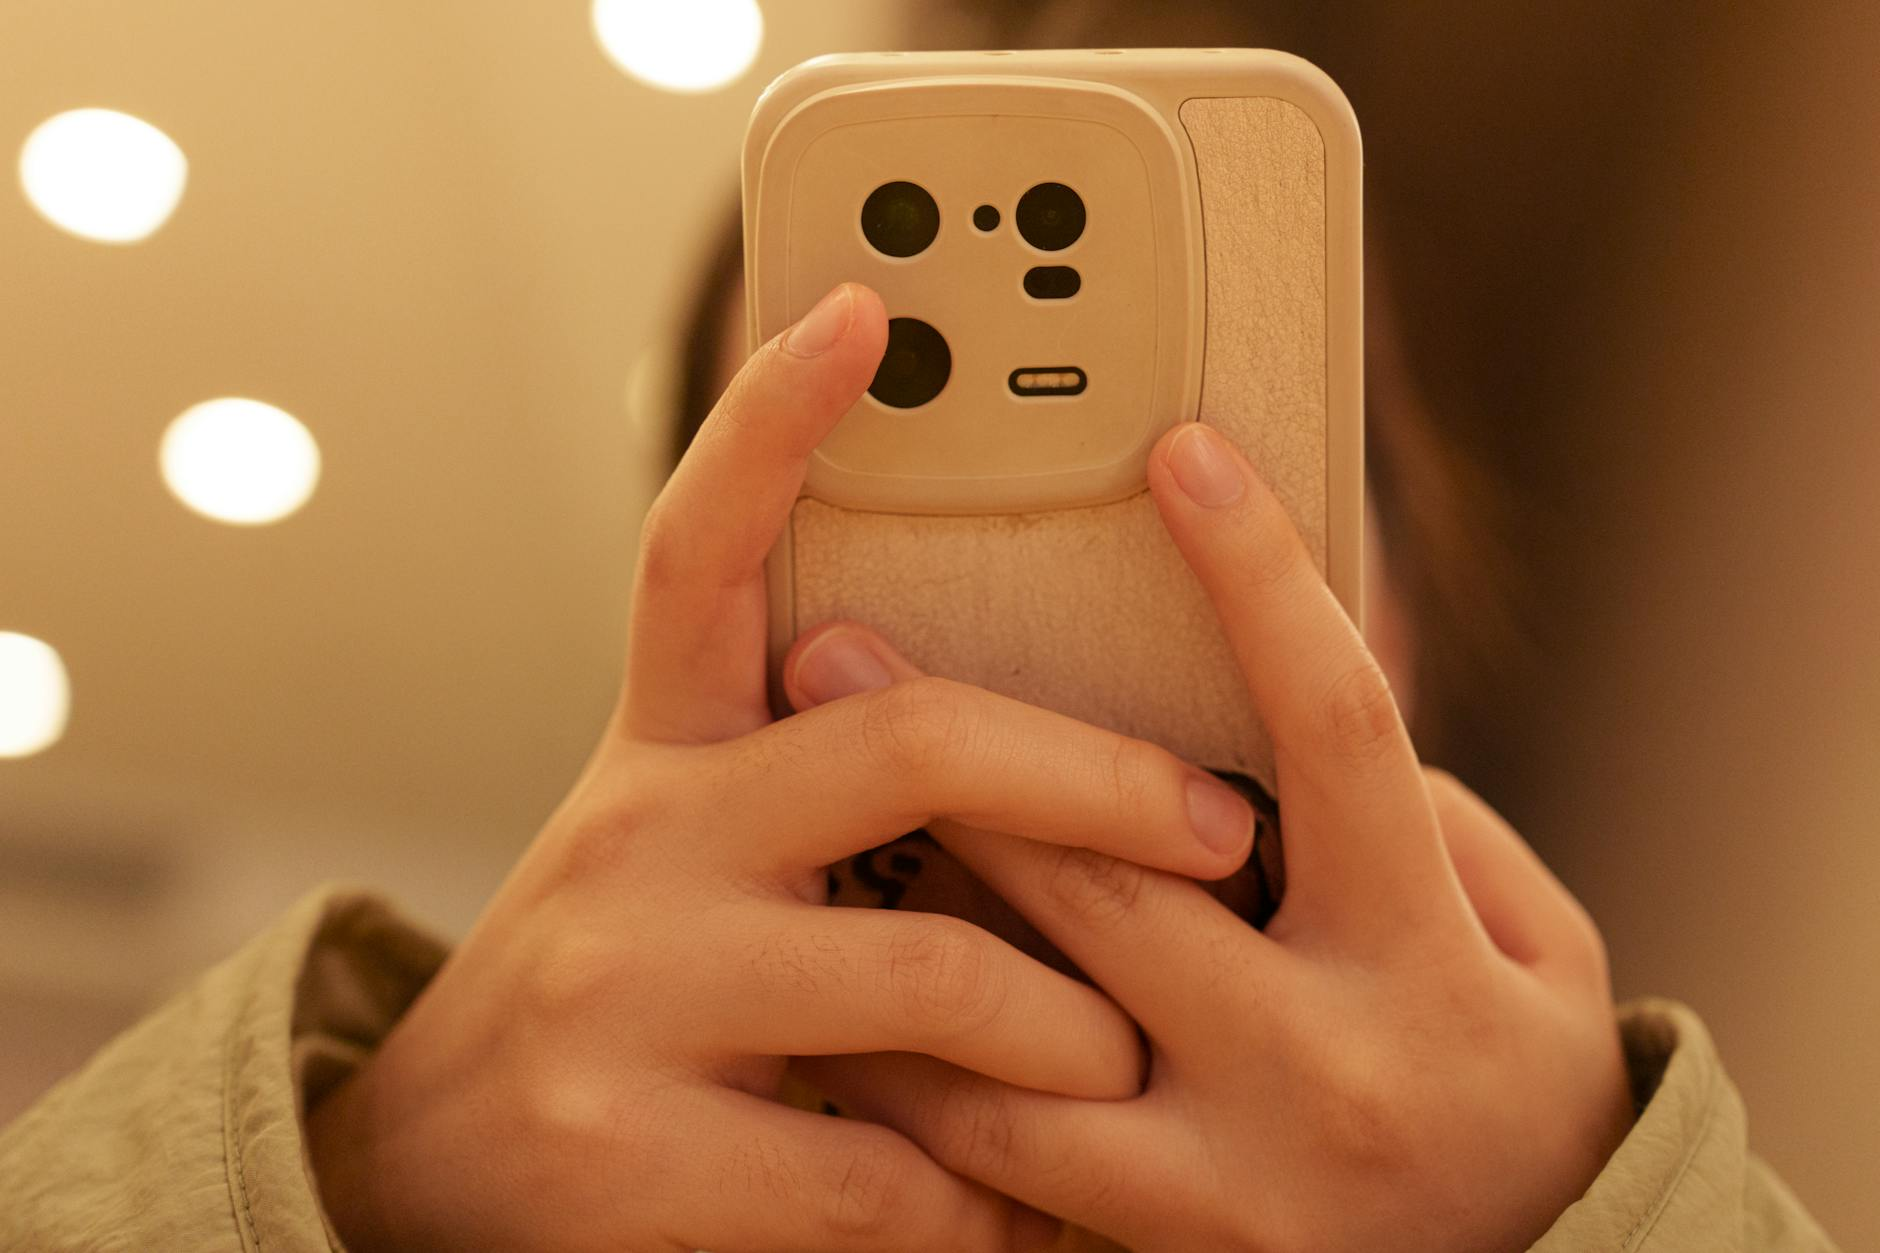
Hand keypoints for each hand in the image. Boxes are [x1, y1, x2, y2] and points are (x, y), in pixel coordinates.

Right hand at [305, 286, 1258, 1252]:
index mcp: (657, 753)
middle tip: (1224, 821)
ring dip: (1067, 1028)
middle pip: (905, 741)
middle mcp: (634, 837)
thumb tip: (1042, 779)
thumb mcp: (692, 862)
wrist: (422, 1175)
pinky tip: (997, 1198)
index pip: (698, 553)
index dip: (771, 421)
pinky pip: (896, 1166)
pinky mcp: (631, 1152)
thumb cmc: (626, 993)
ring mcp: (627, 991)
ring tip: (1113, 1057)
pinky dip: (984, 1193)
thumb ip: (818, 802)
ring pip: (934, 974)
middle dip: (1098, 780)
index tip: (865, 312)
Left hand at [785, 420, 1634, 1251]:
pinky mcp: (1163, 1242)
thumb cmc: (1523, 1078)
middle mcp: (1320, 1059)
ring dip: (897, 907)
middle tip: (837, 648)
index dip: (1260, 584)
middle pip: (1114, 871)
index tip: (1181, 460)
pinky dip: (910, 1067)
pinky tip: (836, 986)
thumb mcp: (1537, 941)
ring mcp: (1230, 1168)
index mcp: (1423, 951)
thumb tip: (1275, 716)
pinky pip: (997, 1151)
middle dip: (967, 751)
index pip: (1339, 731)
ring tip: (792, 817)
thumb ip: (1424, 822)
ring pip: (1017, 1022)